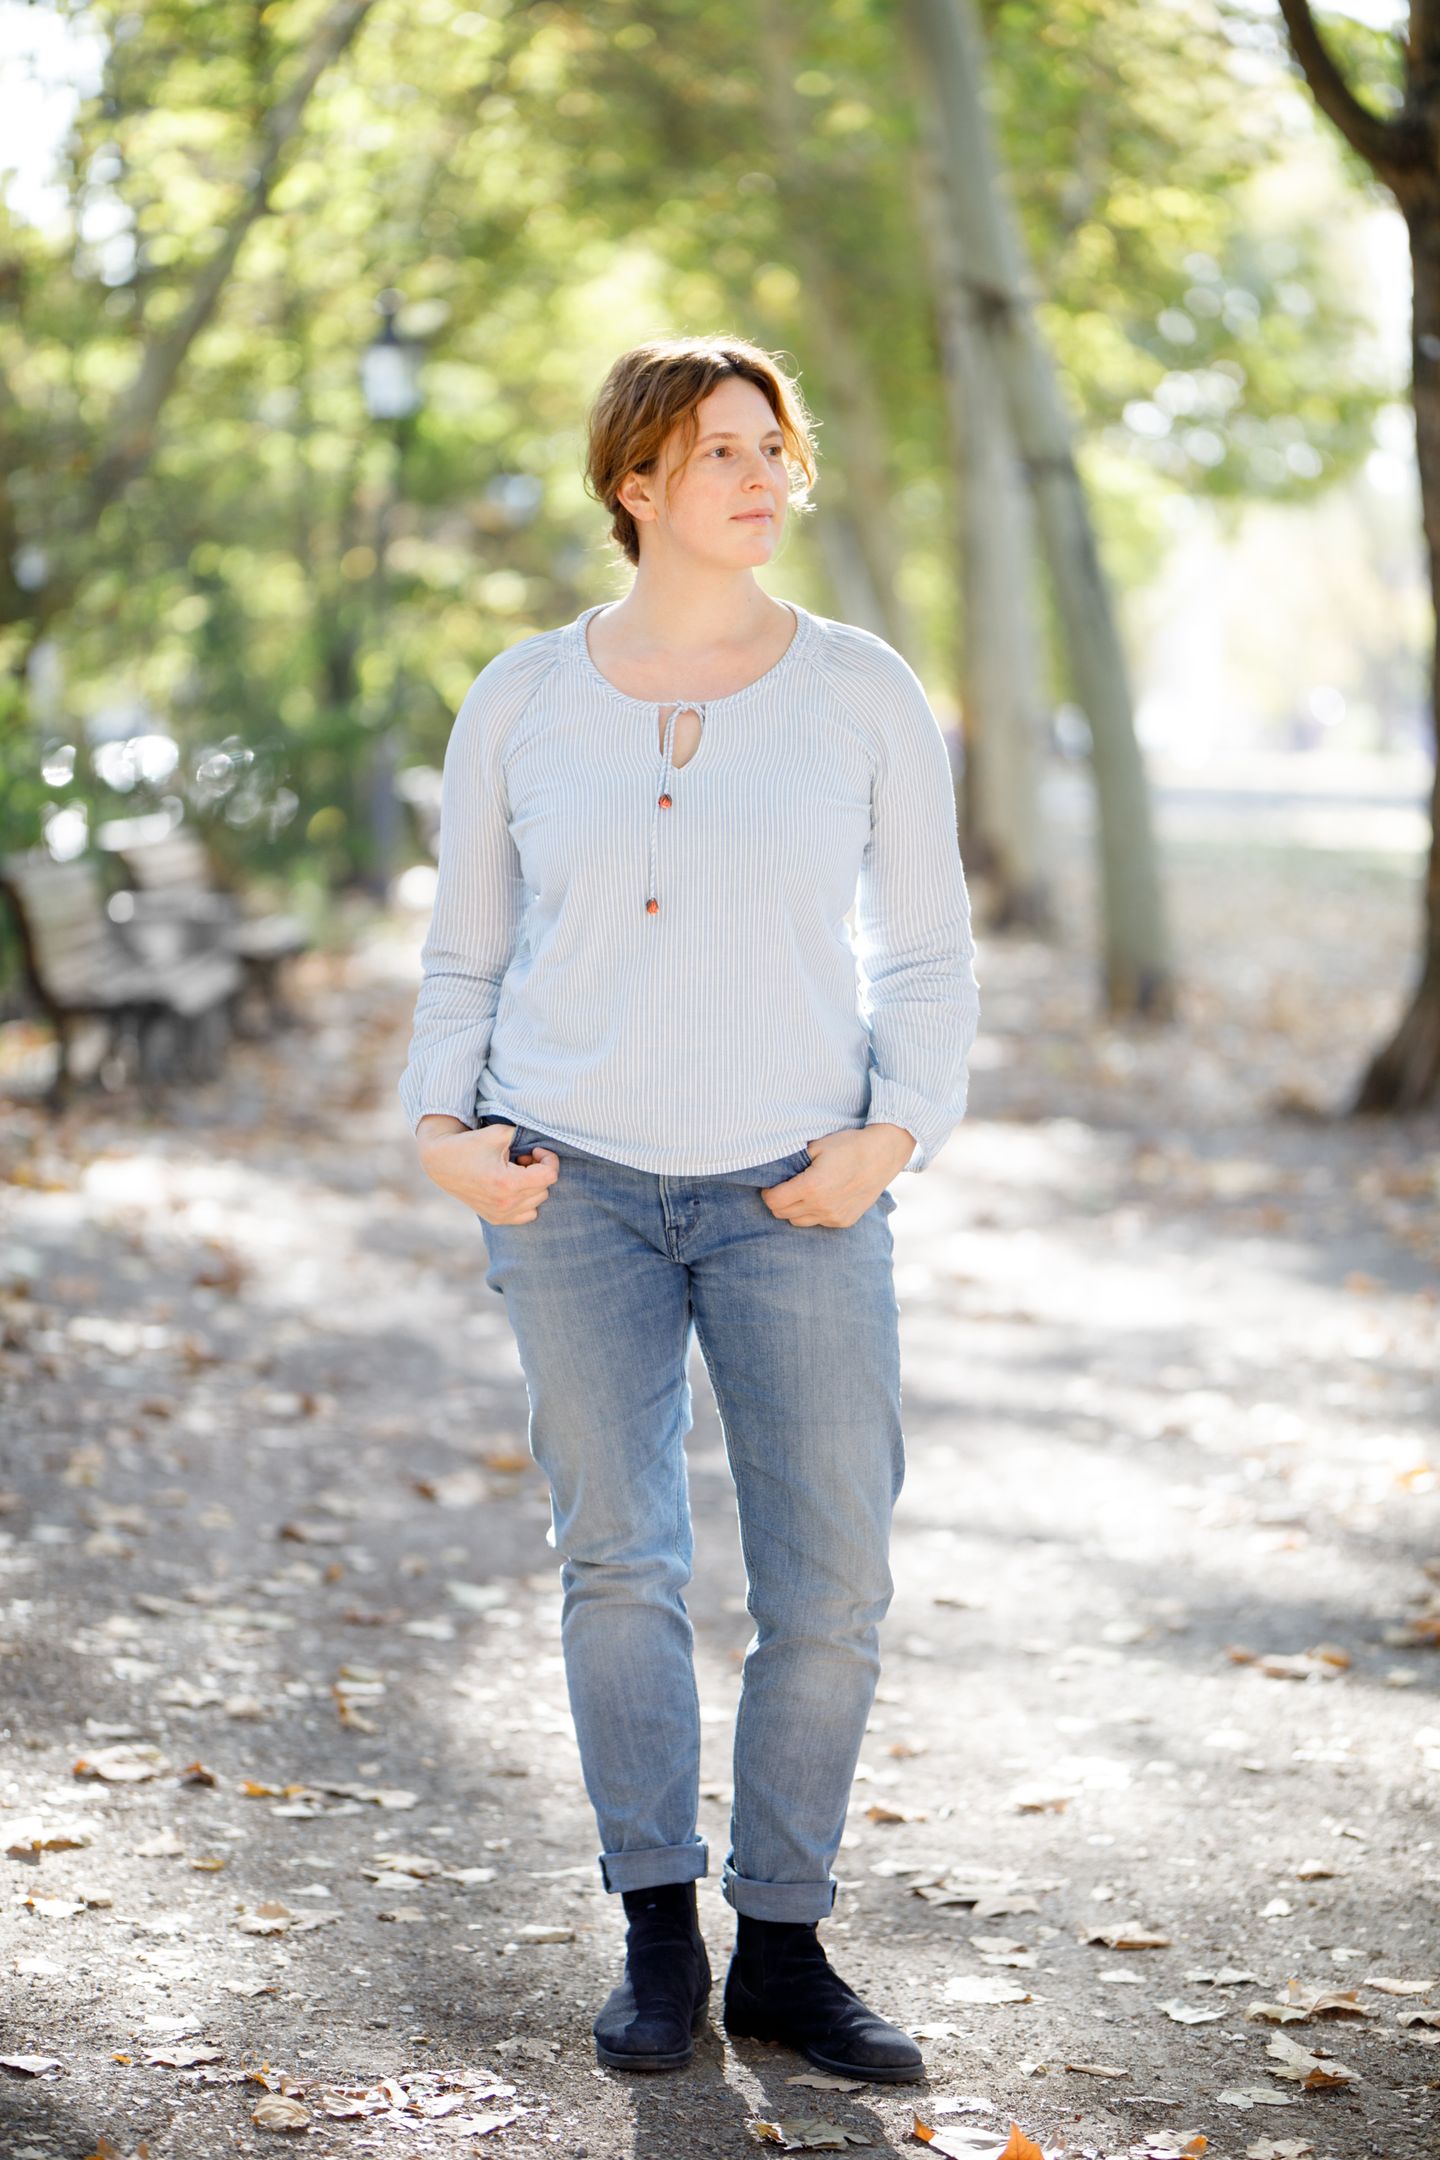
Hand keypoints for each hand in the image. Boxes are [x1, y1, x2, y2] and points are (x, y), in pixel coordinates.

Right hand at [416, 1118, 558, 1223]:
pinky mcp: (496, 1219)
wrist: (441, 1162)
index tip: (535, 1149)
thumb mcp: (501, 1133)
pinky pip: (528, 1215)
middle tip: (523, 1157)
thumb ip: (528, 1137)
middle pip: (545, 1188)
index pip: (550, 1176)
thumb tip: (548, 1144)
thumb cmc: (471, 1144)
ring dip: (533, 1185)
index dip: (548, 1158)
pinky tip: (513, 1186)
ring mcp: (500, 1214)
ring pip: (538, 1201)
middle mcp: (505, 1203)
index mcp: (507, 1183)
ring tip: (516, 1170)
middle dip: (539, 1169)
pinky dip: (526, 1200)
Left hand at [760, 1124, 912, 1227]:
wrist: (883, 1154)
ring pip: (798, 1222)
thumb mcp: (817, 1146)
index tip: (771, 1184)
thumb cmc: (849, 1146)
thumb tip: (774, 1171)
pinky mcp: (844, 1221)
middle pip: (783, 1214)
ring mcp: (834, 1216)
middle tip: (784, 1187)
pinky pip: (819, 1222)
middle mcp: (822, 1206)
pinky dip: (814, 1213)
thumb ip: (793, 1162)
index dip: (767, 1192)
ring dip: (794, 1209)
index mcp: (811, 1187)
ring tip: (803, 1192)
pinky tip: (822, 1197)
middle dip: (778, 1201)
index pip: (774, 1201)